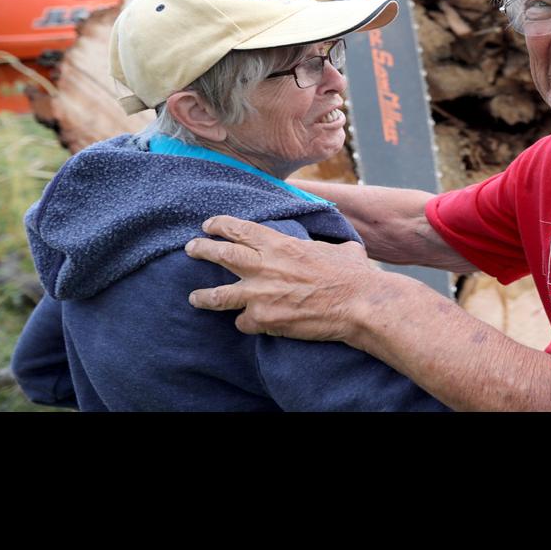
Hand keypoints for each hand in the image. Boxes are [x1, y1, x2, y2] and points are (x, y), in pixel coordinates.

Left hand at [184, 215, 381, 341]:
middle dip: (201, 249)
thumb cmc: (354, 276)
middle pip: (219, 254)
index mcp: (280, 245)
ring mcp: (259, 295)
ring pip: (217, 295)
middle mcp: (263, 266)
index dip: (220, 225)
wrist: (358, 305)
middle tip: (192, 248)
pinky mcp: (263, 320)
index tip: (209, 225)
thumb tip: (344, 248)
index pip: (239, 229)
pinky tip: (249, 325)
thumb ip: (330, 247)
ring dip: (203, 296)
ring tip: (195, 297)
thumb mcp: (342, 250)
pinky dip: (245, 323)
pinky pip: (242, 323)